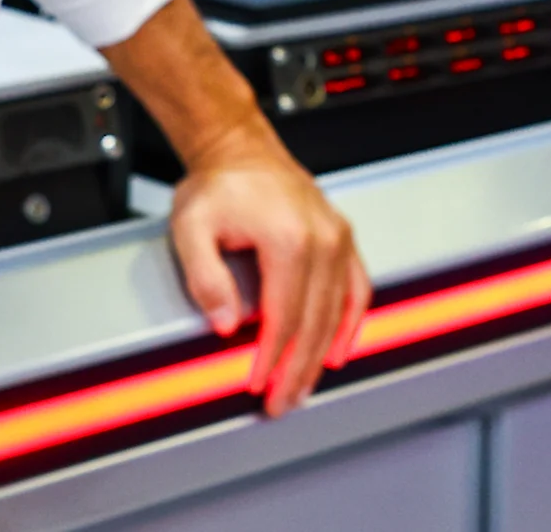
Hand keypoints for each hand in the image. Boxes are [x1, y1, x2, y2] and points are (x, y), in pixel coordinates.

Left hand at [167, 141, 370, 414]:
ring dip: (323, 354)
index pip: (284, 316)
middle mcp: (322, 238)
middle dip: (298, 369)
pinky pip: (358, 287)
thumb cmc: (218, 185)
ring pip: (338, 311)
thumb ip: (206, 278)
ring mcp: (337, 237)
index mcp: (288, 238)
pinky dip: (352, 322)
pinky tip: (341, 346)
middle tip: (283, 401)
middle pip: (315, 321)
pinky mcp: (343, 237)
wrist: (240, 149)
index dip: (272, 357)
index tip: (260, 383)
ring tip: (306, 385)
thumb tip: (226, 322)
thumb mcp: (192, 227)